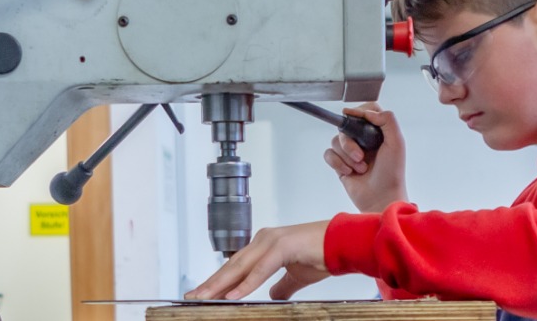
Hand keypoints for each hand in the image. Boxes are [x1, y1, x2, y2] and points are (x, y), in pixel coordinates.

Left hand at [184, 221, 330, 300]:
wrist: (343, 243)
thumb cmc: (322, 254)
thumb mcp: (297, 276)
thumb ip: (282, 285)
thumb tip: (273, 296)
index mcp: (264, 244)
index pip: (235, 266)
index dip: (218, 281)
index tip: (202, 293)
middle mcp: (263, 240)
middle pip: (231, 265)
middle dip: (211, 283)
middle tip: (193, 297)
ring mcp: (272, 241)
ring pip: (240, 266)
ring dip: (221, 284)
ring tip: (204, 297)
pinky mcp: (283, 247)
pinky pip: (260, 269)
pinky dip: (246, 283)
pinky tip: (233, 295)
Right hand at [322, 103, 406, 212]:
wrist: (381, 198)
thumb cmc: (392, 173)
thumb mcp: (397, 142)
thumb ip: (387, 120)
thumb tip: (365, 112)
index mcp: (379, 132)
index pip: (366, 110)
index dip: (358, 112)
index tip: (351, 116)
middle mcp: (364, 139)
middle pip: (346, 126)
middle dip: (350, 142)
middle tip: (361, 156)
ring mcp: (351, 151)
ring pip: (336, 140)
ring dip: (347, 156)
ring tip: (360, 168)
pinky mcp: (340, 163)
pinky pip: (328, 154)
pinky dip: (337, 163)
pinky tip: (349, 172)